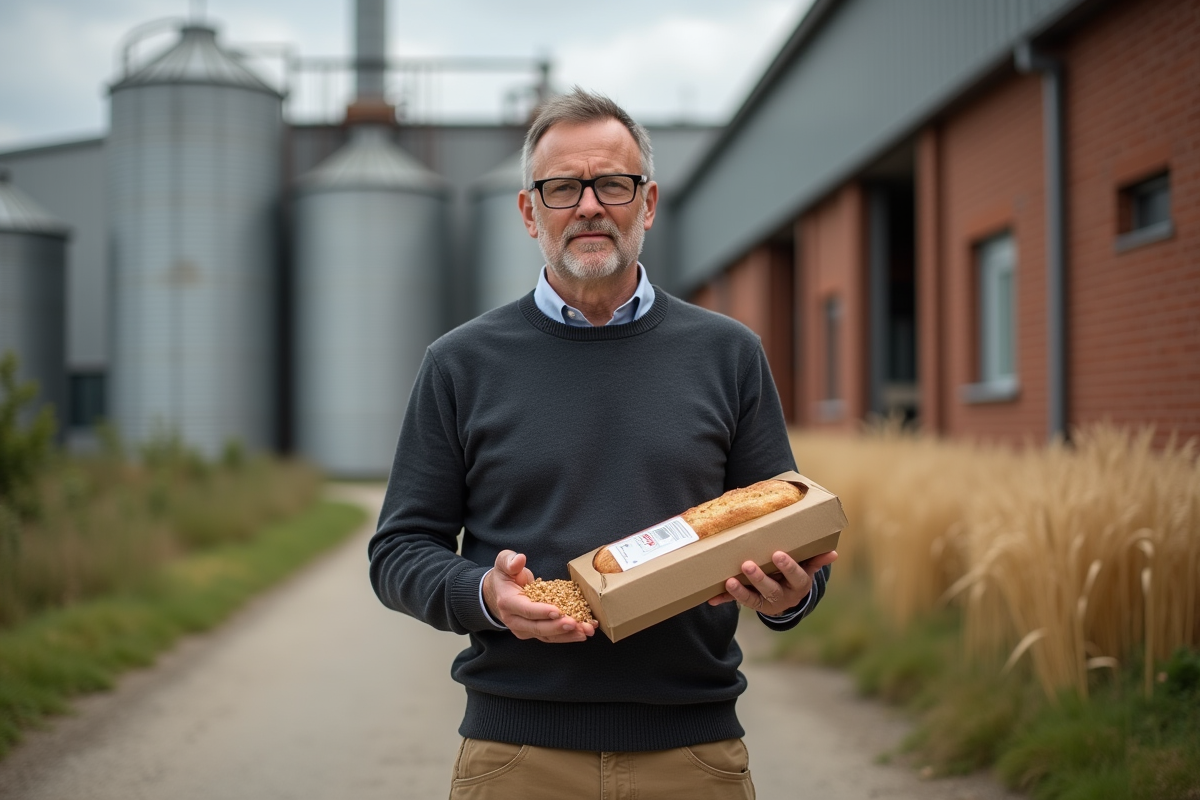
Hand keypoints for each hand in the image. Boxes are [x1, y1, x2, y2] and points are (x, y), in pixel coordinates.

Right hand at [482, 550, 594, 642]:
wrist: (498, 593)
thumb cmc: (504, 577)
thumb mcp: (503, 563)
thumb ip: (510, 560)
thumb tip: (520, 559)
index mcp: (508, 603)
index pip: (526, 610)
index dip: (542, 611)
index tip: (558, 611)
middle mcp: (514, 620)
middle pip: (538, 627)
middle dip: (558, 627)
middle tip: (576, 623)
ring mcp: (524, 629)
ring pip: (547, 635)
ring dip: (568, 635)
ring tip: (585, 631)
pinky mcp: (533, 633)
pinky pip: (551, 637)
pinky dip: (568, 636)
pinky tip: (582, 632)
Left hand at [707, 550, 837, 615]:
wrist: (788, 597)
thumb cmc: (796, 573)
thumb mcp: (808, 568)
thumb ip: (816, 560)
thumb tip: (834, 553)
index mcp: (799, 585)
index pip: (797, 577)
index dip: (788, 567)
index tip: (778, 554)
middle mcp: (784, 596)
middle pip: (772, 590)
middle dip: (759, 578)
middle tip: (747, 565)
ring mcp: (767, 603)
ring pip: (753, 599)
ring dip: (740, 592)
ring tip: (730, 581)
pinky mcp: (752, 604)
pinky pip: (737, 602)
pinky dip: (724, 600)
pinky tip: (711, 599)